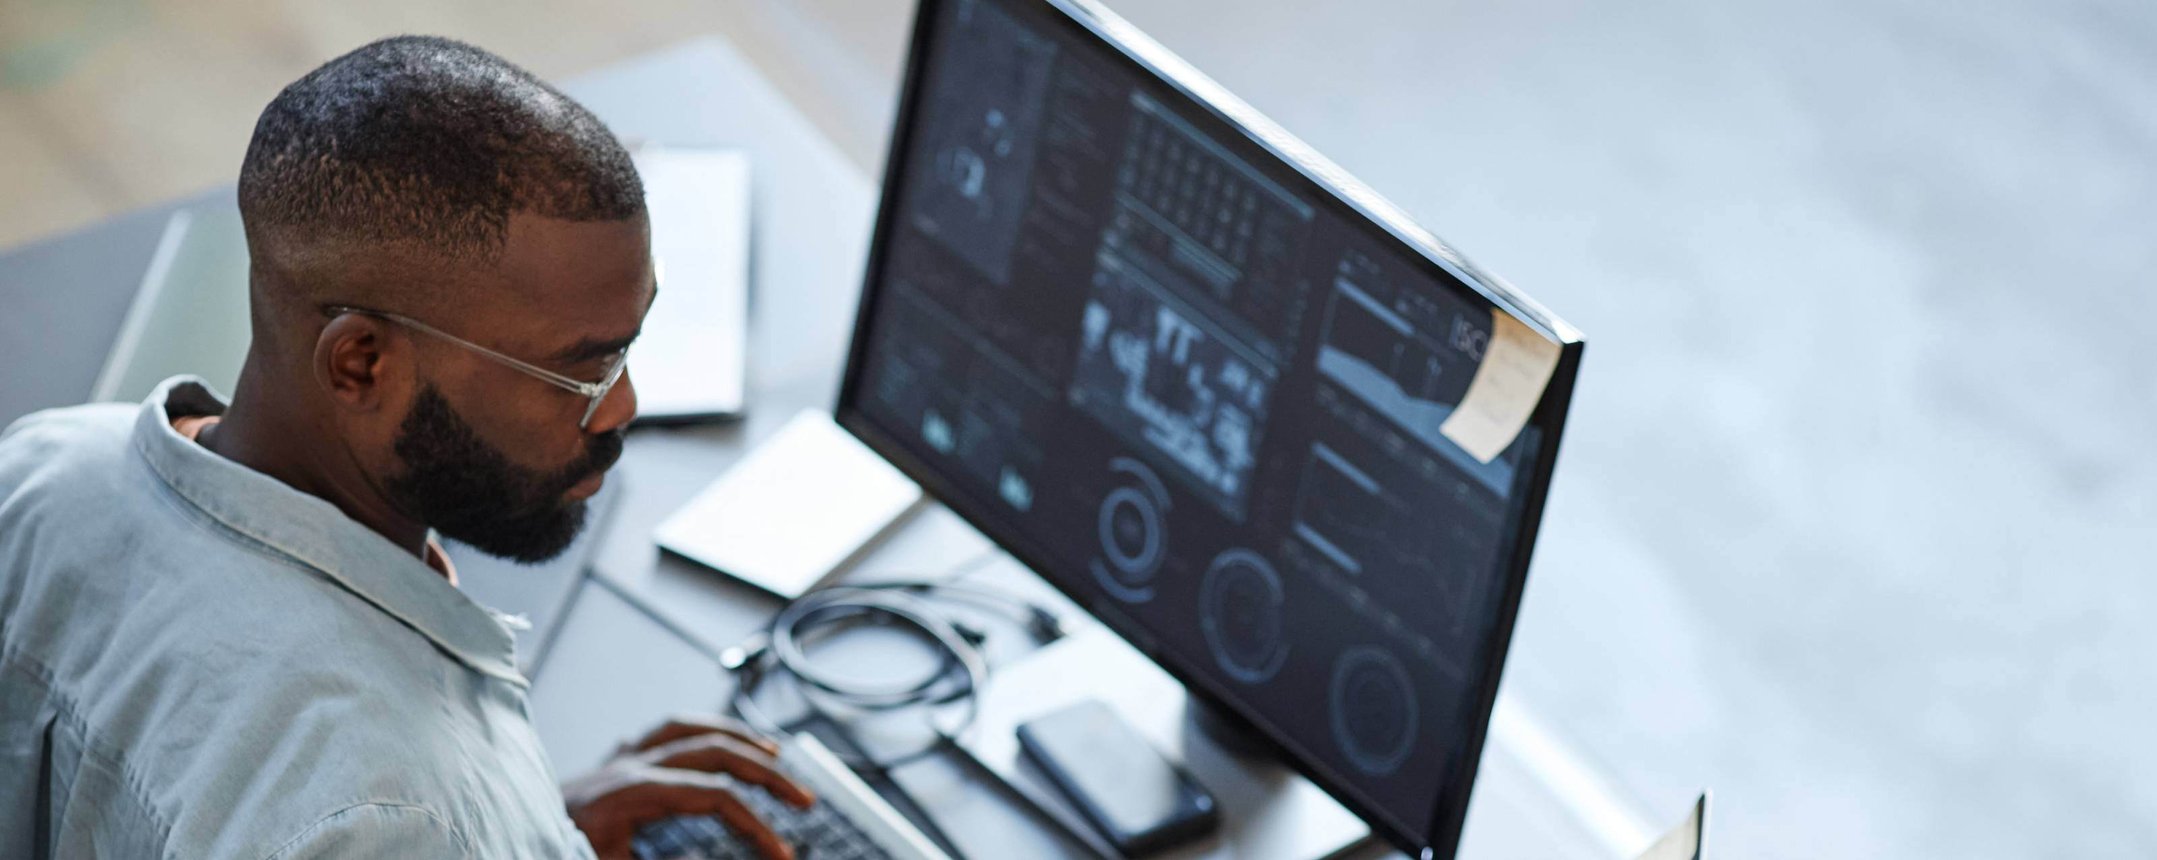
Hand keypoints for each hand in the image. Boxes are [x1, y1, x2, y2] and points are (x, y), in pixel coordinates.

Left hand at [564, 715, 815, 859]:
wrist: (491, 849)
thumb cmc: (546, 853)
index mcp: (627, 791)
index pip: (714, 796)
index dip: (756, 825)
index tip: (781, 854)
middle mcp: (622, 765)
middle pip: (713, 750)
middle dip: (765, 773)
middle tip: (803, 798)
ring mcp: (612, 760)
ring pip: (689, 728)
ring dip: (738, 737)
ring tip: (775, 755)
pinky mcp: (604, 767)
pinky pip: (659, 733)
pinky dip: (696, 733)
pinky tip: (714, 743)